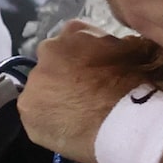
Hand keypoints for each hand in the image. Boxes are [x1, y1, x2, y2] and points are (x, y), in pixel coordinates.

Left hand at [18, 24, 162, 162]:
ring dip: (55, 99)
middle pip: (53, 64)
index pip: (74, 40)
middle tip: (84, 96)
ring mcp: (34, 81)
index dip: (84, 59)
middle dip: (64, 77)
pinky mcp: (27, 110)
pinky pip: (36, 116)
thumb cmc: (135, 82)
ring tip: (77, 116)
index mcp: (74, 32)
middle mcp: (48, 50)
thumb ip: (119, 45)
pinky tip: (68, 130)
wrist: (125, 119)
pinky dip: (48, 122)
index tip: (95, 73)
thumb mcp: (135, 50)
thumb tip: (123, 47)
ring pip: (42, 90)